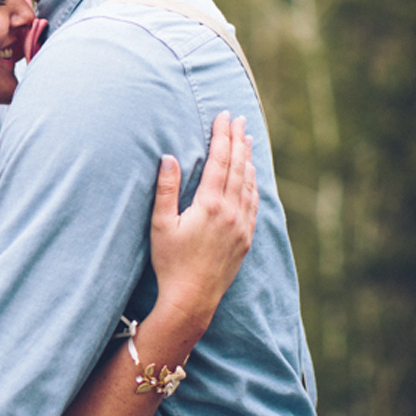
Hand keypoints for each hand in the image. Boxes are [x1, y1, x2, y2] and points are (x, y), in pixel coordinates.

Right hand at [150, 112, 257, 330]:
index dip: (222, 136)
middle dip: (237, 140)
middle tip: (237, 119)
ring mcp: (242, 225)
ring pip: (249, 183)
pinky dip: (253, 183)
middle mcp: (231, 212)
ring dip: (247, 158)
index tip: (223, 116)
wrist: (192, 299)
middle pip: (237, 167)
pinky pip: (254, 202)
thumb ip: (166, 189)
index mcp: (210, 205)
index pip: (219, 161)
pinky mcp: (246, 238)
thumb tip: (169, 158)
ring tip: (247, 139)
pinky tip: (252, 175)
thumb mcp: (161, 225)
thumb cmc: (170, 263)